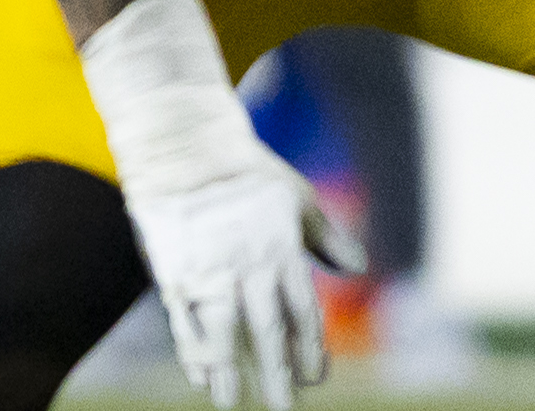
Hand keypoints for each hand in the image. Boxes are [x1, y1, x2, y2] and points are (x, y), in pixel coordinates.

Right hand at [124, 150, 363, 410]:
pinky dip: (192, 349)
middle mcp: (248, 266)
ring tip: (231, 404)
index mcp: (281, 250)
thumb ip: (327, 239)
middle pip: (265, 330)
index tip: (315, 378)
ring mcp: (209, 271)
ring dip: (228, 371)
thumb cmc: (250, 175)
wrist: (188, 149)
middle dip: (276, 373)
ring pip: (221, 331)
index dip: (309, 348)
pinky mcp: (175, 273)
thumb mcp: (299, 200)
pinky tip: (201, 376)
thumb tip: (360, 268)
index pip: (301, 310)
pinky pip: (184, 320)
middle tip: (284, 409)